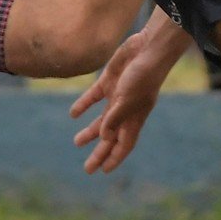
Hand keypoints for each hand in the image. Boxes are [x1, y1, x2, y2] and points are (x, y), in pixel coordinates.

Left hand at [70, 30, 169, 173]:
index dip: (114, 159)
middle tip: (88, 168)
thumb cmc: (143, 76)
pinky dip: (83, 105)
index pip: (123, 145)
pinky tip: (73, 114)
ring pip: (102, 119)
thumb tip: (104, 139)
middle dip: (100, 152)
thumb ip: (115, 118)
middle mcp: (125, 110)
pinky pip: (93, 97)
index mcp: (134, 119)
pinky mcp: (109, 81)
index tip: (103, 171)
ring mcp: (117, 96)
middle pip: (110, 137)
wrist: (147, 48)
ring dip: (90, 131)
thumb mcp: (128, 99)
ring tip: (77, 142)